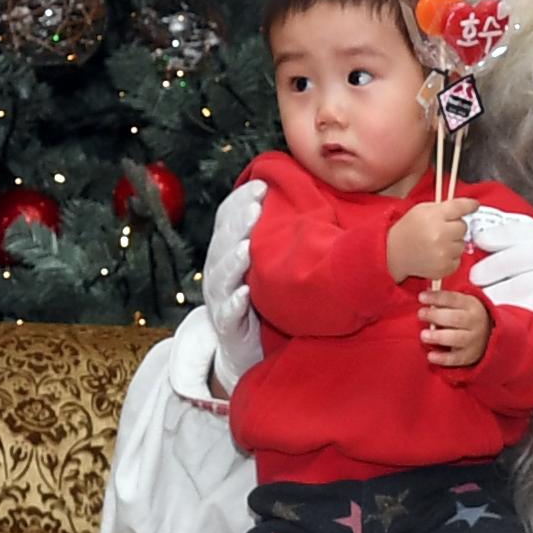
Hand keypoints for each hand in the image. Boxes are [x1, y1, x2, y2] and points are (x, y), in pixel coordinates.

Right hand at [198, 178, 268, 380]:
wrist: (244, 348)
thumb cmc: (264, 297)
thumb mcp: (268, 264)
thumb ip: (277, 237)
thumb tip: (313, 201)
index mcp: (227, 250)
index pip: (227, 219)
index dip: (240, 201)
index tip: (261, 185)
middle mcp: (219, 270)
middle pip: (222, 241)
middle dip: (236, 224)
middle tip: (254, 207)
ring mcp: (220, 297)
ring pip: (221, 275)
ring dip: (232, 261)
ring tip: (246, 248)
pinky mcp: (226, 324)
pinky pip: (227, 312)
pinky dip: (234, 302)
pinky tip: (245, 293)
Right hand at [385, 196, 477, 282]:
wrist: (394, 253)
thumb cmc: (409, 230)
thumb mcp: (422, 210)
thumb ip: (444, 207)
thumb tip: (468, 206)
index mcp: (434, 216)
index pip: (460, 207)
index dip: (469, 205)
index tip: (474, 205)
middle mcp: (440, 234)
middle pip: (463, 227)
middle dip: (455, 227)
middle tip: (441, 230)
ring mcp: (443, 253)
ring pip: (462, 244)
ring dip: (453, 243)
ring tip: (437, 244)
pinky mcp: (444, 267)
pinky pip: (459, 259)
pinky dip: (451, 257)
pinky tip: (437, 254)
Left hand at [420, 287, 488, 368]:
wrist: (488, 336)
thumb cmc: (466, 317)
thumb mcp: (461, 305)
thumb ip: (444, 301)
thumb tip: (424, 296)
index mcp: (471, 305)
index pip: (453, 299)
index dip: (437, 297)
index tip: (421, 297)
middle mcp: (475, 322)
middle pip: (456, 318)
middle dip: (436, 316)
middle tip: (421, 314)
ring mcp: (474, 340)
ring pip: (457, 338)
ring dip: (439, 336)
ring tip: (423, 335)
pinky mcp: (470, 356)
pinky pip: (456, 358)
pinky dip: (443, 358)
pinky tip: (430, 356)